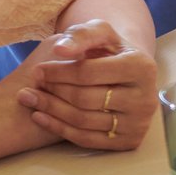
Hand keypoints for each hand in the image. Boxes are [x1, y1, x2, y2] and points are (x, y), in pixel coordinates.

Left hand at [13, 20, 157, 150]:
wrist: (129, 76)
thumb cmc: (110, 52)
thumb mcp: (100, 33)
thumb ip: (80, 35)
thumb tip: (61, 50)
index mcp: (141, 67)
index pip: (88, 73)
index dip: (58, 72)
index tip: (37, 70)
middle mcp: (145, 98)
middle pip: (85, 99)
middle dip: (52, 92)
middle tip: (31, 87)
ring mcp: (139, 123)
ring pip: (84, 121)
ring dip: (51, 110)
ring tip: (30, 99)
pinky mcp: (129, 141)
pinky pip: (87, 140)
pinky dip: (59, 129)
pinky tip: (40, 117)